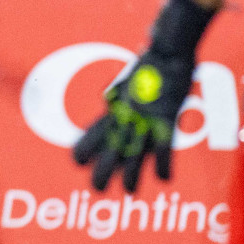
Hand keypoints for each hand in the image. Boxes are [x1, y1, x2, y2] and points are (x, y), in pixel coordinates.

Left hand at [71, 47, 193, 191]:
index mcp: (116, 108)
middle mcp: (125, 117)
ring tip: (128, 193)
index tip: (76, 160)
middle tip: (97, 189)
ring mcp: (144, 120)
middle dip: (102, 171)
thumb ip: (118, 95)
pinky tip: (164, 179)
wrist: (167, 49)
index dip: (85, 147)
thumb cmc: (151, 63)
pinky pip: (162, 149)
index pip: (93, 131)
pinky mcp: (165, 120)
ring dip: (130, 177)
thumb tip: (109, 100)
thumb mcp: (127, 81)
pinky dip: (163, 166)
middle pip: (109, 149)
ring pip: (133, 155)